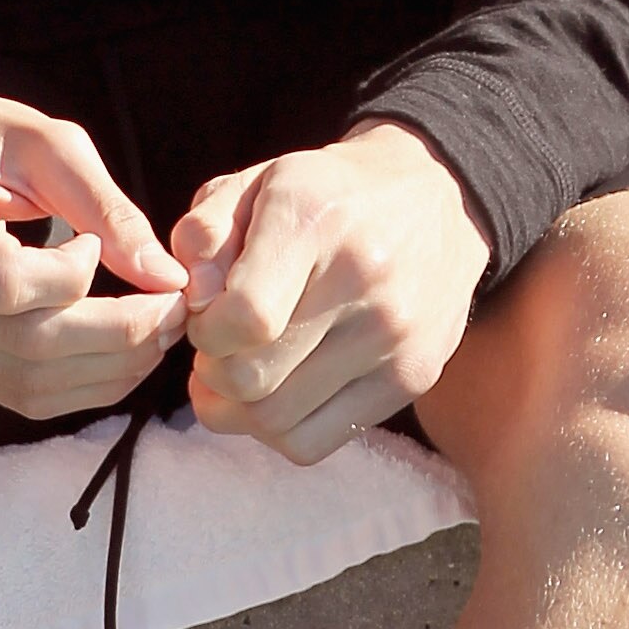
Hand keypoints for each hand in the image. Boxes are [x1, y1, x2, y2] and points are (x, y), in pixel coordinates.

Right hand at [0, 45, 185, 417]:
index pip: (5, 281)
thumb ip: (107, 209)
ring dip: (111, 367)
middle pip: (26, 343)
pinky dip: (82, 382)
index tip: (97, 241)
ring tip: (159, 331)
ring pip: (27, 381)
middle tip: (174, 309)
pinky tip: (121, 350)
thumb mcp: (45, 144)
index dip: (75, 276)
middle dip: (119, 334)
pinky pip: (17, 393)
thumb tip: (169, 279)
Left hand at [173, 121, 492, 464]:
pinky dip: (277, 431)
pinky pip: (314, 444)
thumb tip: (192, 300)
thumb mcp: (255, 184)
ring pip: (277, 422)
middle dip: (213, 371)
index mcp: (313, 221)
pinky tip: (277, 393)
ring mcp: (394, 338)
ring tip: (241, 369)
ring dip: (237, 408)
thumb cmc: (327, 195)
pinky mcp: (412, 378)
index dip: (206, 330)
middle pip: (253, 379)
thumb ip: (202, 234)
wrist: (436, 201)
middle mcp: (363, 281)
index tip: (209, 315)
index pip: (244, 319)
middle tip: (218, 347)